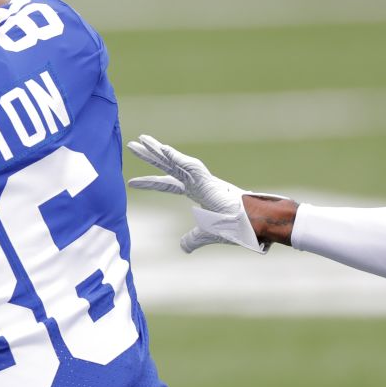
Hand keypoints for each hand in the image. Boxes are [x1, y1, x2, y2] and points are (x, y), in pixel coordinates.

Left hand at [126, 134, 282, 253]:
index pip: (168, 184)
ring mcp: (203, 179)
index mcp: (198, 192)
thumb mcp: (207, 233)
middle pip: (168, 165)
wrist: (253, 225)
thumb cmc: (237, 227)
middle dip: (150, 156)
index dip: (150, 182)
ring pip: (175, 160)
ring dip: (158, 150)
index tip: (131, 183)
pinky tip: (161, 149)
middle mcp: (198, 182)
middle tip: (132, 145)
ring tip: (141, 139)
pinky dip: (175, 157)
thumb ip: (194, 238)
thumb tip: (183, 247)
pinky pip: (189, 165)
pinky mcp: (209, 180)